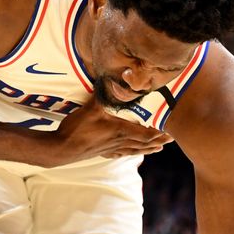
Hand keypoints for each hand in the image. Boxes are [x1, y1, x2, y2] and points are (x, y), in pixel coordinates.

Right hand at [44, 96, 173, 166]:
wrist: (62, 149)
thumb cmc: (78, 129)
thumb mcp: (92, 108)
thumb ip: (105, 95)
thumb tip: (114, 79)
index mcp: (121, 132)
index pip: (146, 135)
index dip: (159, 134)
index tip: (170, 132)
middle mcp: (119, 142)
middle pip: (144, 144)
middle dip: (158, 142)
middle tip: (170, 140)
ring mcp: (111, 149)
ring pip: (134, 151)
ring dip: (148, 149)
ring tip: (158, 149)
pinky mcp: (102, 153)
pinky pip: (121, 154)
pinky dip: (130, 153)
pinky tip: (131, 154)